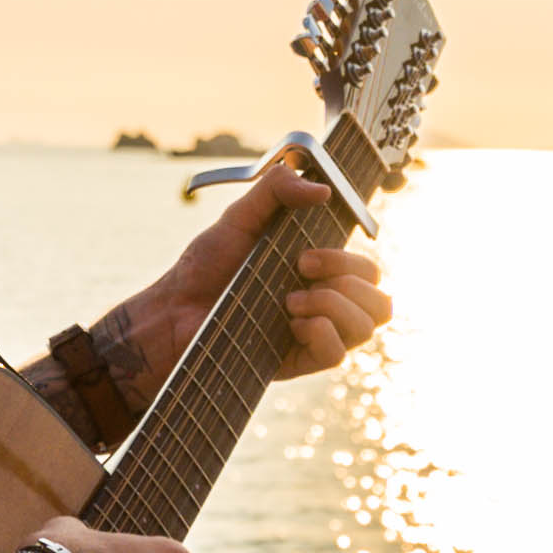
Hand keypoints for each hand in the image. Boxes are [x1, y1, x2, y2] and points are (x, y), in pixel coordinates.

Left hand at [136, 162, 390, 391]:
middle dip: (349, 279)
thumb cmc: (203, 268)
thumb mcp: (239, 217)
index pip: (368, 272)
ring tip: (290, 302)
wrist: (173, 312)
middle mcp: (324, 306)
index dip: (351, 260)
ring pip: (367, 327)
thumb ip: (276, 190)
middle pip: (380, 302)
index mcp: (319, 274)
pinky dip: (321, 332)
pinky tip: (290, 323)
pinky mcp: (297, 363)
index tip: (304, 253)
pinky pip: (338, 354)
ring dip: (335, 306)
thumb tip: (322, 190)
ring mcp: (313, 336)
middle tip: (301, 270)